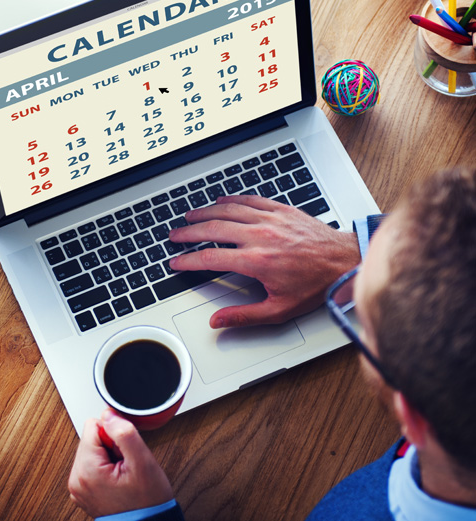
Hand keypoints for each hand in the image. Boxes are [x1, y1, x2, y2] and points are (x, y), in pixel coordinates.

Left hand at [68, 409, 172, 517]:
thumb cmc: (147, 501)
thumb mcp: (142, 461)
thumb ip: (124, 432)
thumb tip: (108, 414)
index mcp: (86, 471)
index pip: (93, 425)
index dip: (114, 434)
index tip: (124, 452)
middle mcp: (76, 480)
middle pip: (91, 437)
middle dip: (112, 445)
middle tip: (126, 464)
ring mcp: (78, 487)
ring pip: (93, 449)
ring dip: (110, 455)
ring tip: (123, 472)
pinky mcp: (84, 490)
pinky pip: (93, 463)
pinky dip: (107, 466)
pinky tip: (119, 478)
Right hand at [169, 195, 359, 328]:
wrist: (344, 261)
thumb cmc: (316, 285)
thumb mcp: (280, 309)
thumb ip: (244, 315)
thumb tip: (218, 321)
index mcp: (256, 261)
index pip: (210, 258)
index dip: (188, 260)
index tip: (176, 262)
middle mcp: (260, 236)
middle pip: (213, 229)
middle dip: (189, 232)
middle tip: (175, 235)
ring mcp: (270, 219)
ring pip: (228, 210)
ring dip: (205, 212)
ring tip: (190, 216)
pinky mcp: (281, 210)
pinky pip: (249, 200)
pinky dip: (231, 199)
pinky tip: (221, 200)